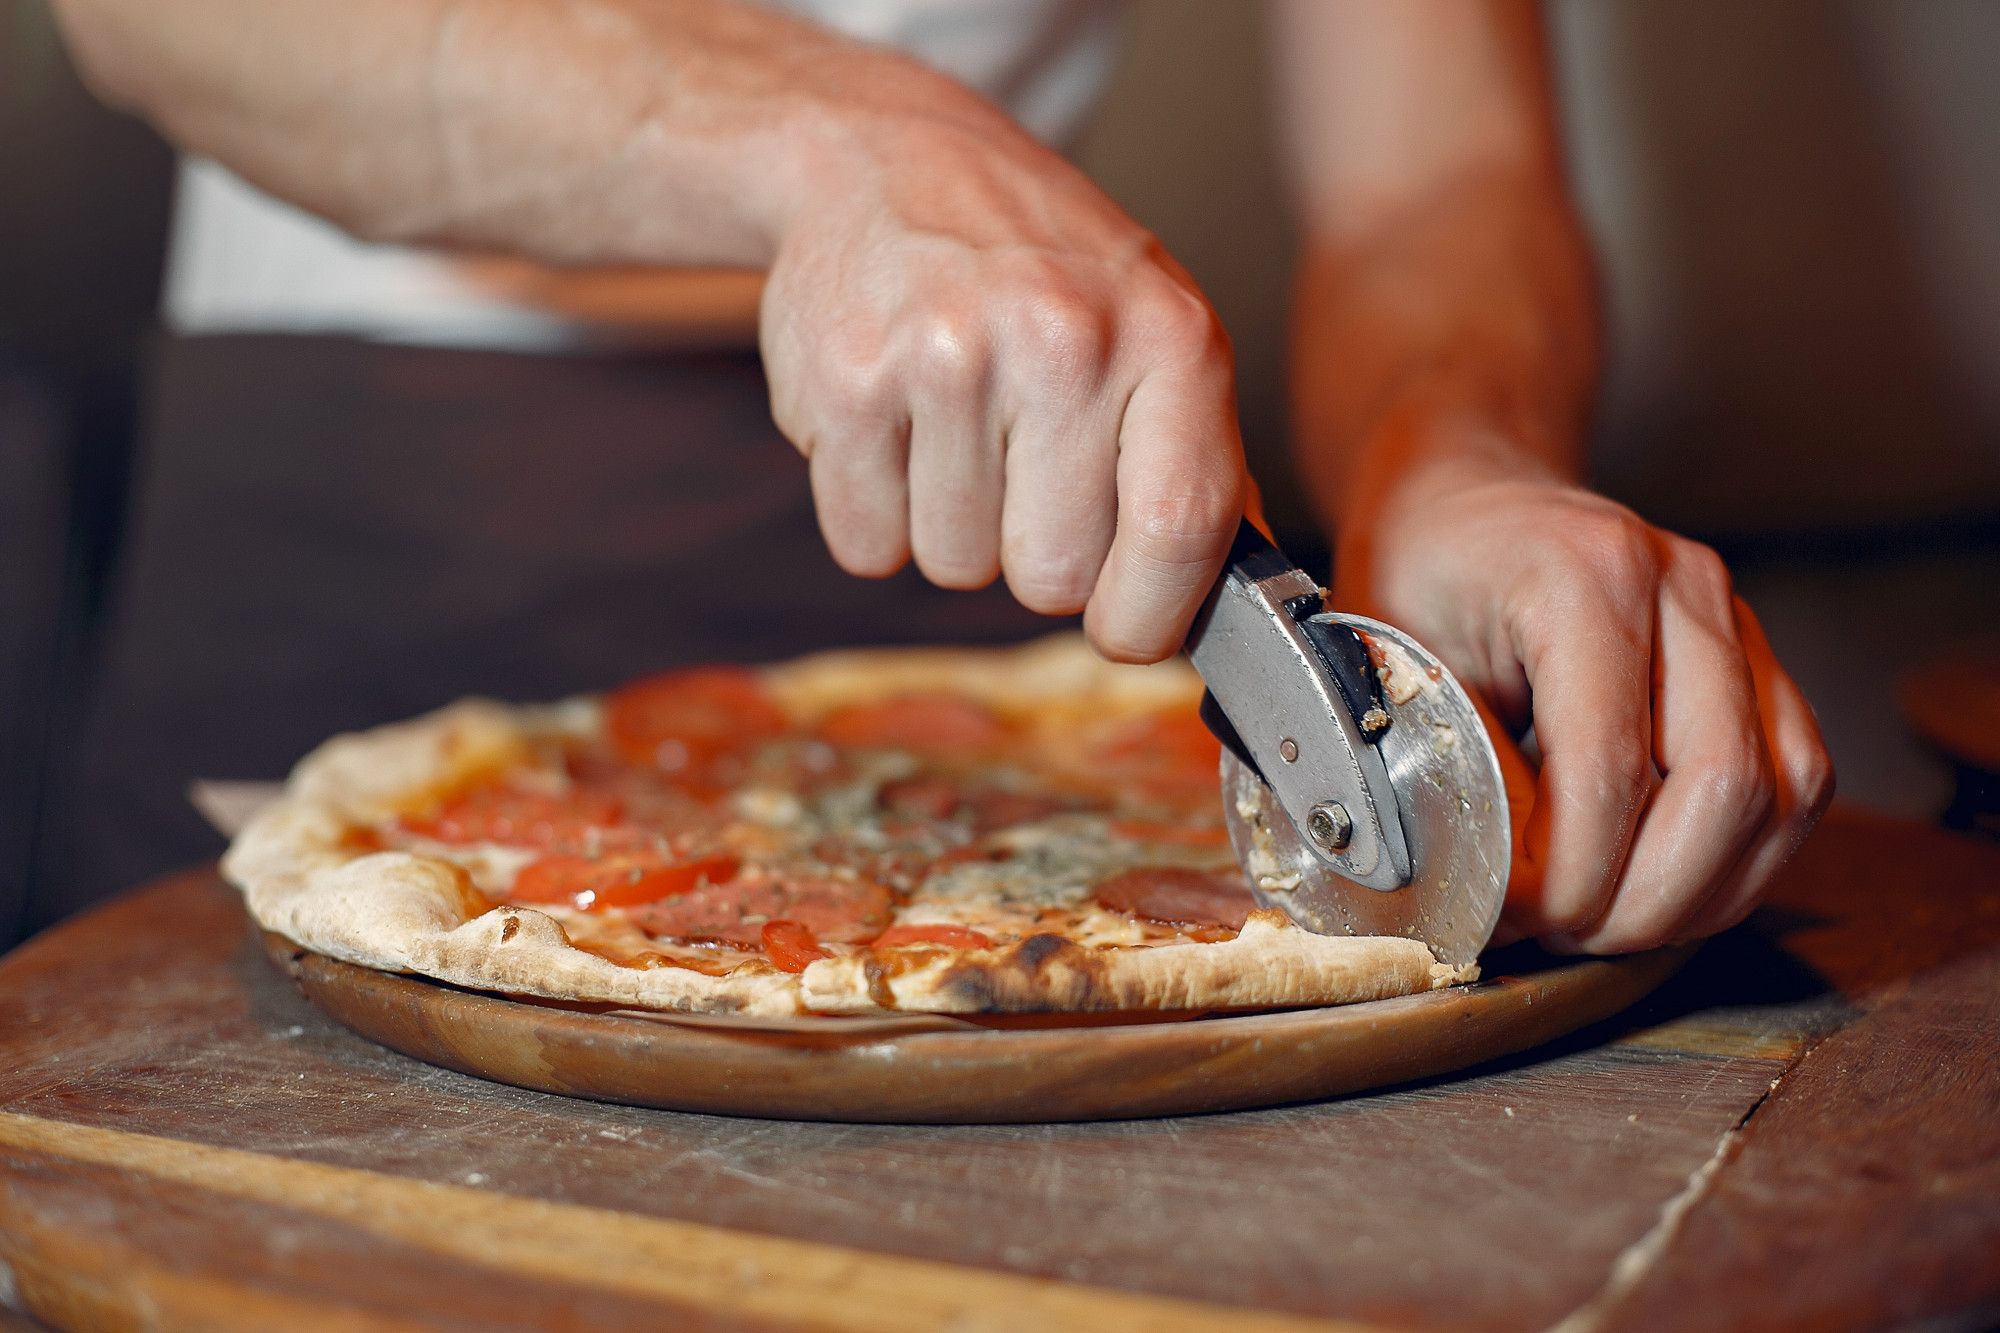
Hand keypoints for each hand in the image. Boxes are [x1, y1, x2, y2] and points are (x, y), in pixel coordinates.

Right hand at [758, 66, 1245, 661]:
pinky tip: (893, 425)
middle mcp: (1064, 340)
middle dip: (1035, 554)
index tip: (1126, 627)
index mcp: (1169, 334)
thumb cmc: (1039, 263)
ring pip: (956, 568)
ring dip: (951, 527)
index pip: (1179, 530)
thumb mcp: (1156, 326)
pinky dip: (875, 513)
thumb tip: (1231, 603)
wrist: (887, 161)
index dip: (1149, 614)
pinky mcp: (847, 385)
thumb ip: (1197, 460)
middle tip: (1019, 466)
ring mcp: (948, 359)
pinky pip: (868, 546)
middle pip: (1054, 577)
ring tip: (953, 425)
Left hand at [1330, 425, 1834, 952]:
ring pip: (1783, 795)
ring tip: (1610, 923)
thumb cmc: (1417, 569)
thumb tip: (1490, 891)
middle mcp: (1684, 586)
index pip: (1612, 770)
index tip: (1516, 919)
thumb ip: (1443, 766)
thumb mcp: (1389, 659)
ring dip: (1701, 890)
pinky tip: (1666, 889)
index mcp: (1583, 575)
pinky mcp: (1759, 657)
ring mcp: (1735, 617)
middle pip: (1725, 790)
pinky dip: (1739, 858)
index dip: (1572, 876)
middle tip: (1565, 934)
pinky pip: (1798, 782)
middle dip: (1644, 900)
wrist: (1462, 492)